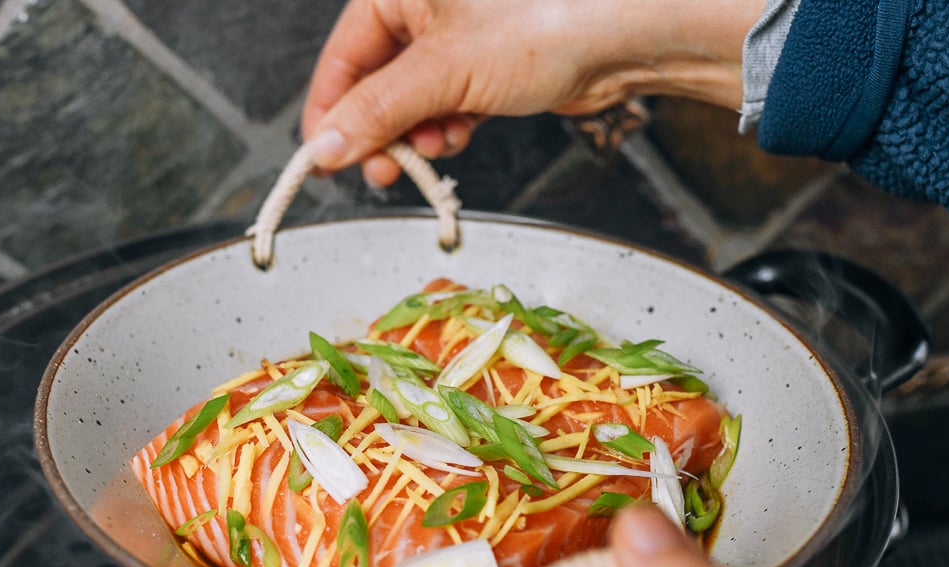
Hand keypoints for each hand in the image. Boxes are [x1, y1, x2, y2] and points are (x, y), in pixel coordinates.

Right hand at [301, 0, 763, 185]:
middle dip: (382, 131)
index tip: (324, 160)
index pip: (343, 57)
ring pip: (412, 100)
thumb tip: (325, 147)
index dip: (331, 114)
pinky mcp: (486, 63)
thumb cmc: (546, 20)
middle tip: (382, 170)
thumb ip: (376, 112)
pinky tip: (458, 137)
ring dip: (418, 135)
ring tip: (435, 147)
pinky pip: (446, 103)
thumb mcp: (443, 73)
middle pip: (376, 82)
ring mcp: (457, 36)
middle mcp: (425, 7)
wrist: (624, 34)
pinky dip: (447, 127)